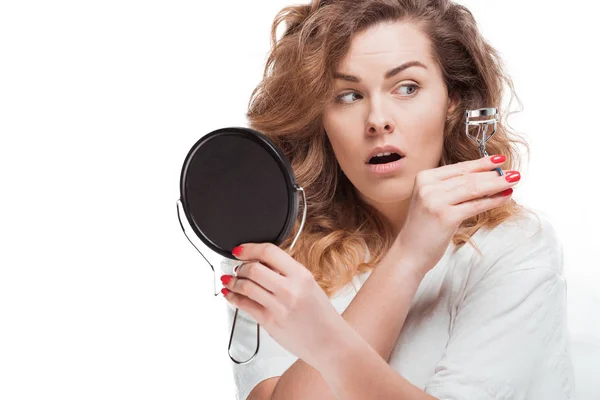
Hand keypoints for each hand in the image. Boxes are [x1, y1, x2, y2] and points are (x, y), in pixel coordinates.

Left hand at [221, 243, 345, 368]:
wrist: (330, 342)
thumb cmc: (321, 316)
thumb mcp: (309, 285)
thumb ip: (287, 273)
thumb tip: (261, 263)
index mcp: (301, 275)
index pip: (269, 252)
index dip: (249, 248)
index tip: (240, 250)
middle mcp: (290, 289)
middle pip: (253, 268)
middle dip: (239, 267)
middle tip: (236, 268)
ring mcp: (279, 306)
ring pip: (246, 286)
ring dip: (233, 282)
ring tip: (230, 280)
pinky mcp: (270, 322)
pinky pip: (245, 306)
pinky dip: (233, 298)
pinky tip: (231, 295)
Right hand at [395, 155, 518, 274]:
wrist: (409, 253)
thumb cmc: (423, 228)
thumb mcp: (432, 201)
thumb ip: (451, 188)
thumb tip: (485, 178)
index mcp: (424, 178)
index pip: (458, 168)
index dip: (481, 163)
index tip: (498, 160)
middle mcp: (428, 187)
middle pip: (468, 177)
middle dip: (493, 174)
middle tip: (513, 173)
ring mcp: (435, 201)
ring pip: (473, 188)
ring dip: (496, 184)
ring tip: (513, 181)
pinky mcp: (445, 217)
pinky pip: (475, 205)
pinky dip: (492, 200)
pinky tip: (504, 197)